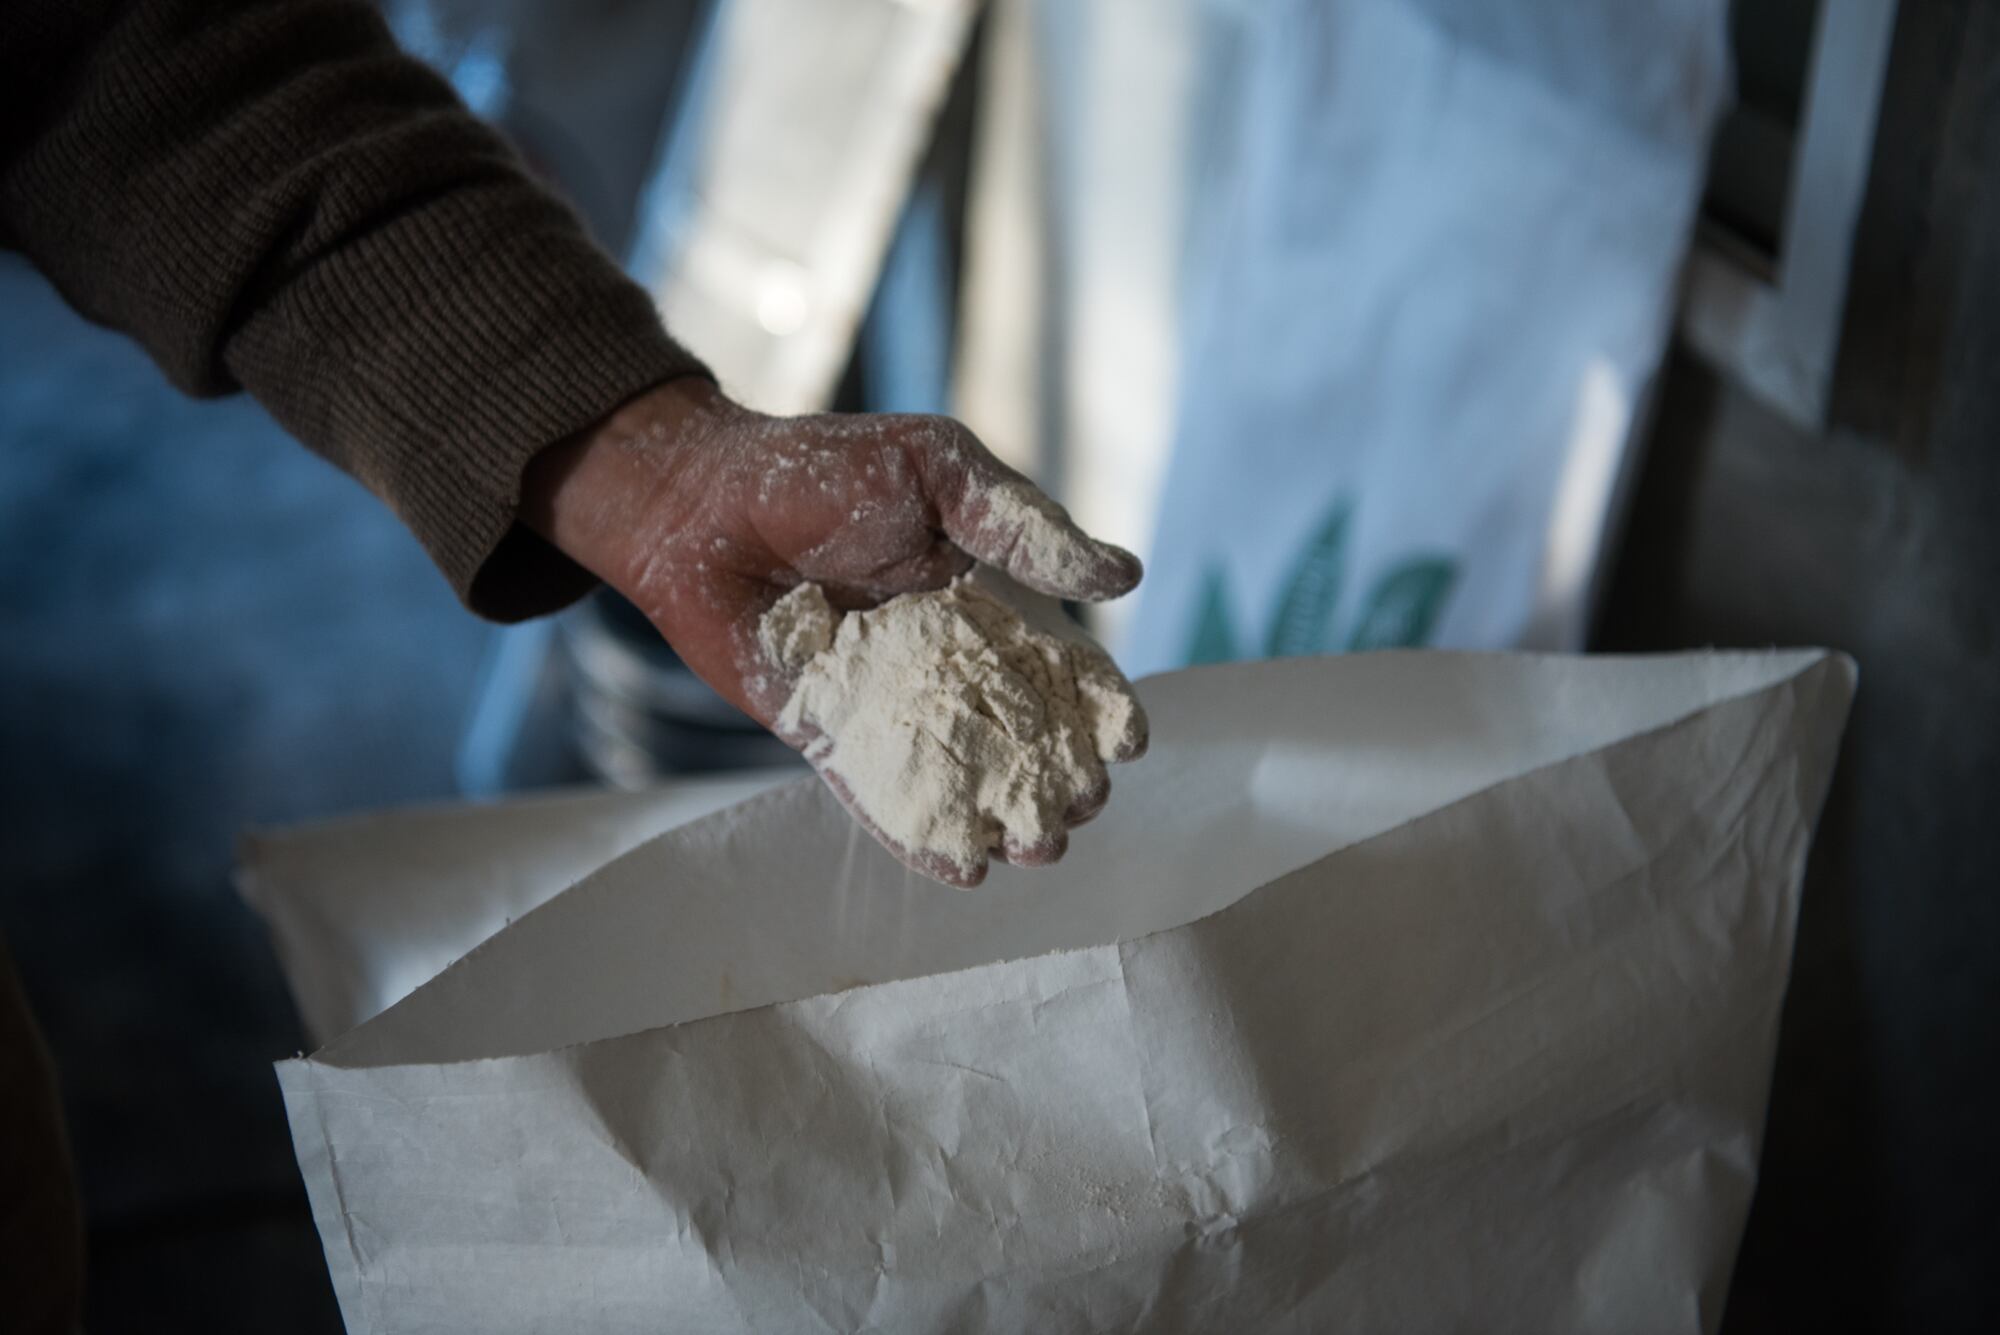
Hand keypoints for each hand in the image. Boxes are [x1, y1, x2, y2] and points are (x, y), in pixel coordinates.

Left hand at [521, 377, 1146, 880]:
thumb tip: (1125, 575)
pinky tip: (959, 869)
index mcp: (983, 599)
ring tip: (1036, 852)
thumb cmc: (821, 468)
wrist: (702, 501)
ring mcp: (885, 704)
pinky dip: (915, 832)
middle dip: (1056, 776)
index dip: (1095, 705)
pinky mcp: (828, 735)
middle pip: (1018, 735)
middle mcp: (942, 660)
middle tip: (1081, 808)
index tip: (1126, 742)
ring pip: (958, 774)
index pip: (1055, 665)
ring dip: (1001, 818)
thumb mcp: (937, 472)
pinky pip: (877, 793)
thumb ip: (1021, 528)